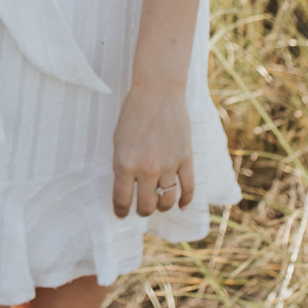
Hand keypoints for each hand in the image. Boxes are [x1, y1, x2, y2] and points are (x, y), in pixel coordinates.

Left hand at [111, 80, 193, 219]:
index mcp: (125, 165)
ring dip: (162, 207)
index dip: (121, 212)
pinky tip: (181, 205)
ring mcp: (169, 166)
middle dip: (142, 210)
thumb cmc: (133, 115)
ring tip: (158, 205)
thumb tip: (126, 190)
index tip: (121, 214)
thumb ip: (122, 167)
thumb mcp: (119, 143)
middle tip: (141, 209)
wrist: (157, 93)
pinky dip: (186, 201)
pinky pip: (188, 188)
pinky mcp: (186, 159)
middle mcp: (147, 170)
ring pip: (168, 201)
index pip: (122, 200)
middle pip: (147, 205)